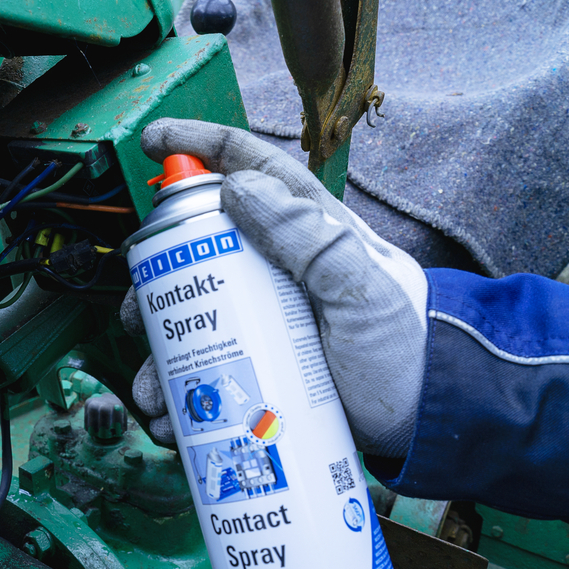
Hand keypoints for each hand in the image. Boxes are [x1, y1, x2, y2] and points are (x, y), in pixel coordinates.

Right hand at [120, 118, 427, 457]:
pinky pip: (205, 369)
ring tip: (153, 392)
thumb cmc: (407, 353)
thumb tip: (238, 187)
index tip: (153, 142)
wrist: (430, 425)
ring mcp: (264, 317)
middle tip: (138, 314)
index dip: (199, 146)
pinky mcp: (259, 363)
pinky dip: (180, 394)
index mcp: (307, 231)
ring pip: (191, 318)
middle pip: (197, 250)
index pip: (250, 167)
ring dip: (160, 353)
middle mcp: (277, 267)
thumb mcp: (365, 292)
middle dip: (155, 280)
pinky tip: (172, 420)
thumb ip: (312, 238)